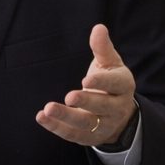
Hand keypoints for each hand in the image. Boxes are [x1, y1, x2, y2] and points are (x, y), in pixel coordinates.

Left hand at [35, 24, 137, 146]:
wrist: (118, 114)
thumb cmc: (110, 82)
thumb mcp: (109, 64)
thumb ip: (102, 48)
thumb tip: (99, 27)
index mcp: (123, 86)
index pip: (116, 84)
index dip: (102, 82)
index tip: (86, 79)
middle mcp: (116, 107)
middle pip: (102, 107)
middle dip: (86, 102)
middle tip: (69, 96)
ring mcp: (104, 124)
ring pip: (86, 124)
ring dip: (66, 117)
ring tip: (48, 109)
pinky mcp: (90, 137)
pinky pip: (73, 135)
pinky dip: (56, 127)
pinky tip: (41, 117)